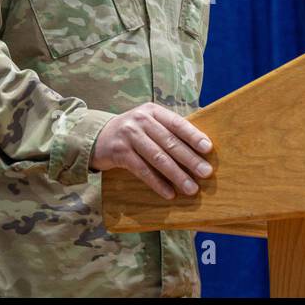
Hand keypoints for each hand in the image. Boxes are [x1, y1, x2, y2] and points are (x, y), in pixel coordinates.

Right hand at [90, 103, 212, 199]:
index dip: (193, 136)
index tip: (208, 149)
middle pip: (170, 142)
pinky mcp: (119, 153)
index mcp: (153, 111)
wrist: (96, 137)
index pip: (177, 123)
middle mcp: (141, 120)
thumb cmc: (133, 132)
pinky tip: (169, 193)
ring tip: (191, 188)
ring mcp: (129, 136)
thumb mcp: (148, 123)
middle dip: (190, 159)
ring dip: (177, 175)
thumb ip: (168, 130)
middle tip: (206, 172)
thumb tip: (201, 145)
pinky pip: (142, 171)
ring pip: (158, 158)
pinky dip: (157, 183)